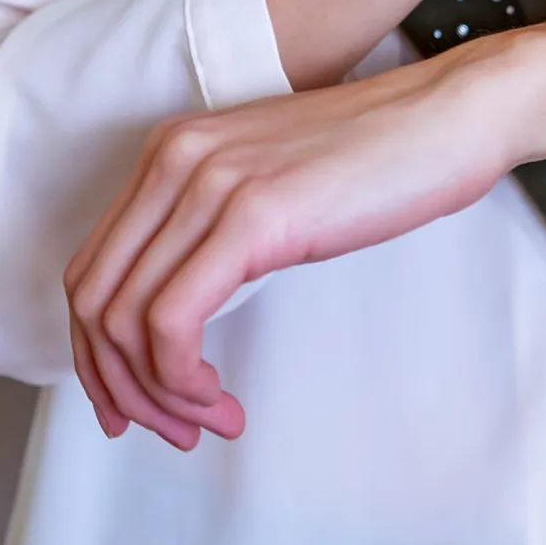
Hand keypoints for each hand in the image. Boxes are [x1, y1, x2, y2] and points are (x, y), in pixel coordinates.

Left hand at [63, 42, 531, 448]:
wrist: (454, 115)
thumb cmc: (387, 157)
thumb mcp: (276, 185)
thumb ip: (221, 225)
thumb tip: (189, 307)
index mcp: (173, 152)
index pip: (92, 268)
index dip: (98, 353)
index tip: (138, 403)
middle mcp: (174, 160)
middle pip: (92, 299)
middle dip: (119, 385)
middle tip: (173, 430)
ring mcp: (209, 184)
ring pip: (123, 319)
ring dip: (158, 393)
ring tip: (209, 420)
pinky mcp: (252, 216)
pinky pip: (171, 321)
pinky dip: (180, 377)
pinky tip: (219, 397)